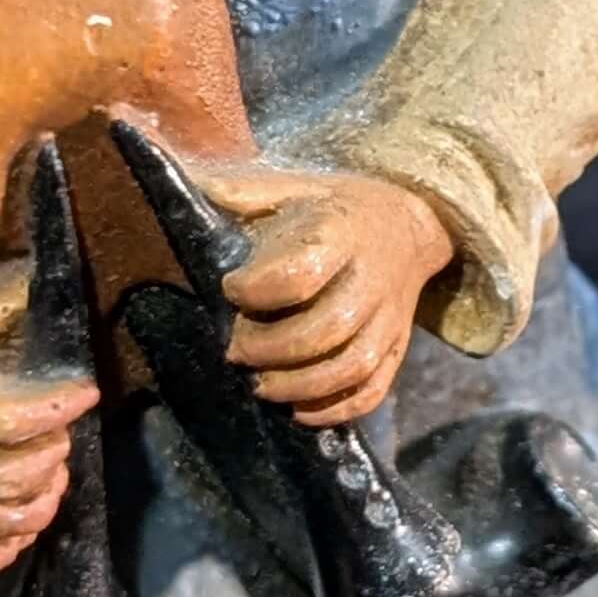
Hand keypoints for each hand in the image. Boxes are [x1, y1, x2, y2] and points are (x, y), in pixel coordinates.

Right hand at [0, 272, 94, 581]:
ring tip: (52, 475)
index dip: (59, 411)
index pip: (11, 423)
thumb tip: (56, 279)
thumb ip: (1, 303)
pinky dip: (3, 550)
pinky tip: (21, 522)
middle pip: (10, 480)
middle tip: (61, 435)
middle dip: (53, 458)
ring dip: (40, 502)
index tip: (87, 392)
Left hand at [191, 164, 455, 428]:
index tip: (230, 288)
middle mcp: (371, 279)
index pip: (301, 272)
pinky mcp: (396, 347)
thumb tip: (189, 187)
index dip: (257, 289)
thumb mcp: (294, 186)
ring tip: (261, 386)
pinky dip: (336, 408)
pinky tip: (299, 410)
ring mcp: (389, 318)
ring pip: (352, 366)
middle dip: (272, 349)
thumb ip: (244, 193)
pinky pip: (373, 389)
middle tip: (235, 350)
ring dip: (301, 386)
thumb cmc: (335, 207)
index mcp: (342, 233)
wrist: (408, 222)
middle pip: (328, 329)